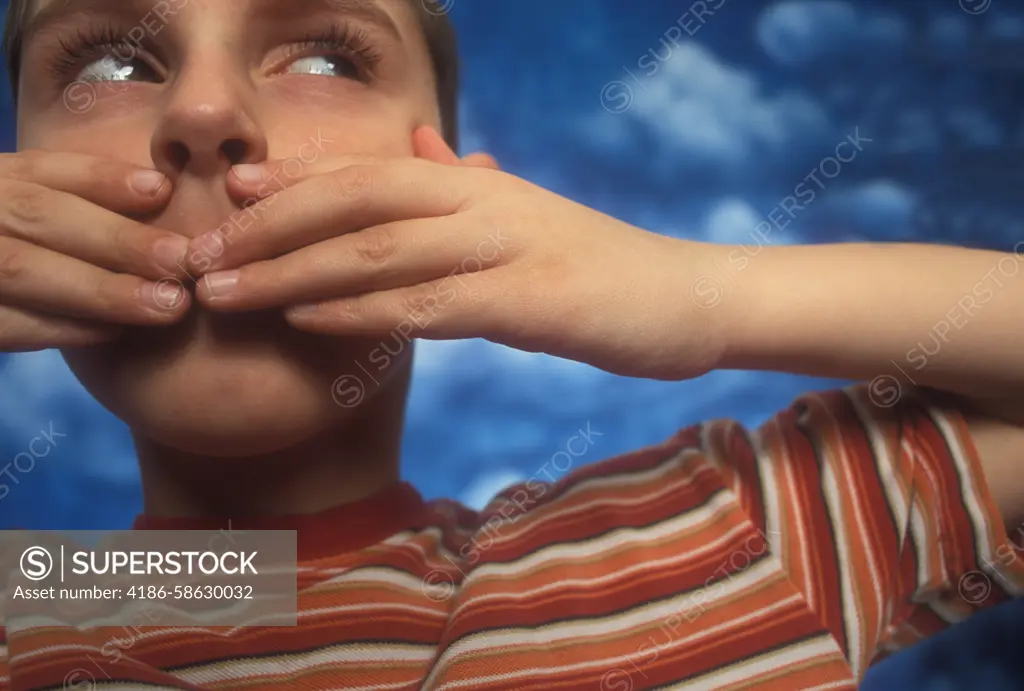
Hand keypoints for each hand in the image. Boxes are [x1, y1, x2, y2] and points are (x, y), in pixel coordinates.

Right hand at [0, 151, 191, 351]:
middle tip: (184, 261)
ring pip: (23, 270)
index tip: (163, 191)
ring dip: (102, 290)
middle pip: (40, 215)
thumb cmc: (13, 247)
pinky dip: (63, 328)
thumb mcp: (23, 213)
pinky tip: (115, 333)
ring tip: (167, 304)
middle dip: (118, 240)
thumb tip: (159, 192)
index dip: (102, 178)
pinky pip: (6, 324)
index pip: (42, 169)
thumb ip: (74, 203)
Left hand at [186, 127, 717, 379]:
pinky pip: (427, 302)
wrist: (685, 298)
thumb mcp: (526, 214)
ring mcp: (504, 245)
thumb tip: (421, 144)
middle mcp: (482, 199)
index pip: (366, 171)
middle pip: (354, 201)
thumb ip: (465, 183)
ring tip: (222, 293)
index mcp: (475, 180)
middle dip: (267, 228)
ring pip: (377, 250)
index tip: (225, 199)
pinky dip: (361, 309)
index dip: (290, 182)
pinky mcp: (526, 299)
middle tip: (197, 256)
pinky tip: (307, 319)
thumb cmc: (597, 266)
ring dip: (291, 271)